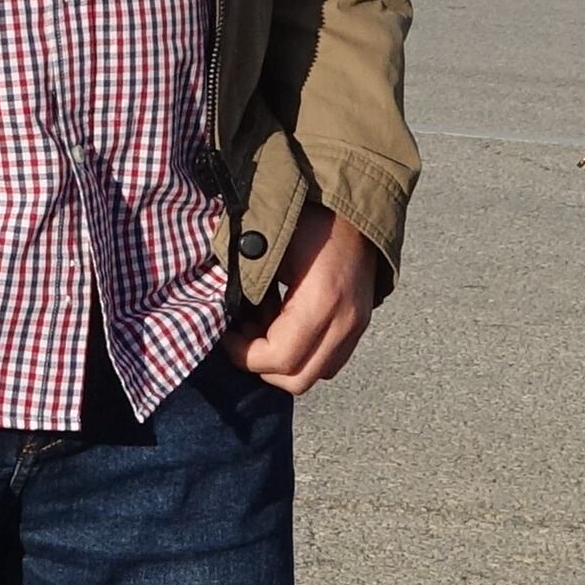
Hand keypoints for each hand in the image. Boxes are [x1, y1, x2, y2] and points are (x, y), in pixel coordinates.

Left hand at [231, 206, 381, 395]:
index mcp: (321, 301)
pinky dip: (303, 351)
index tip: (226, 334)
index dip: (244, 355)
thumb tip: (225, 314)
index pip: (279, 358)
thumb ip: (247, 285)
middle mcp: (345, 322)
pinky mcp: (360, 324)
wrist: (355, 205)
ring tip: (262, 327)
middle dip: (262, 365)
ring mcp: (357, 326)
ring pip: (315, 373)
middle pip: (298, 379)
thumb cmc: (308, 217)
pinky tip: (284, 322)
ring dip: (283, 360)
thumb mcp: (268, 247)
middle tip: (241, 338)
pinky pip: (329, 358)